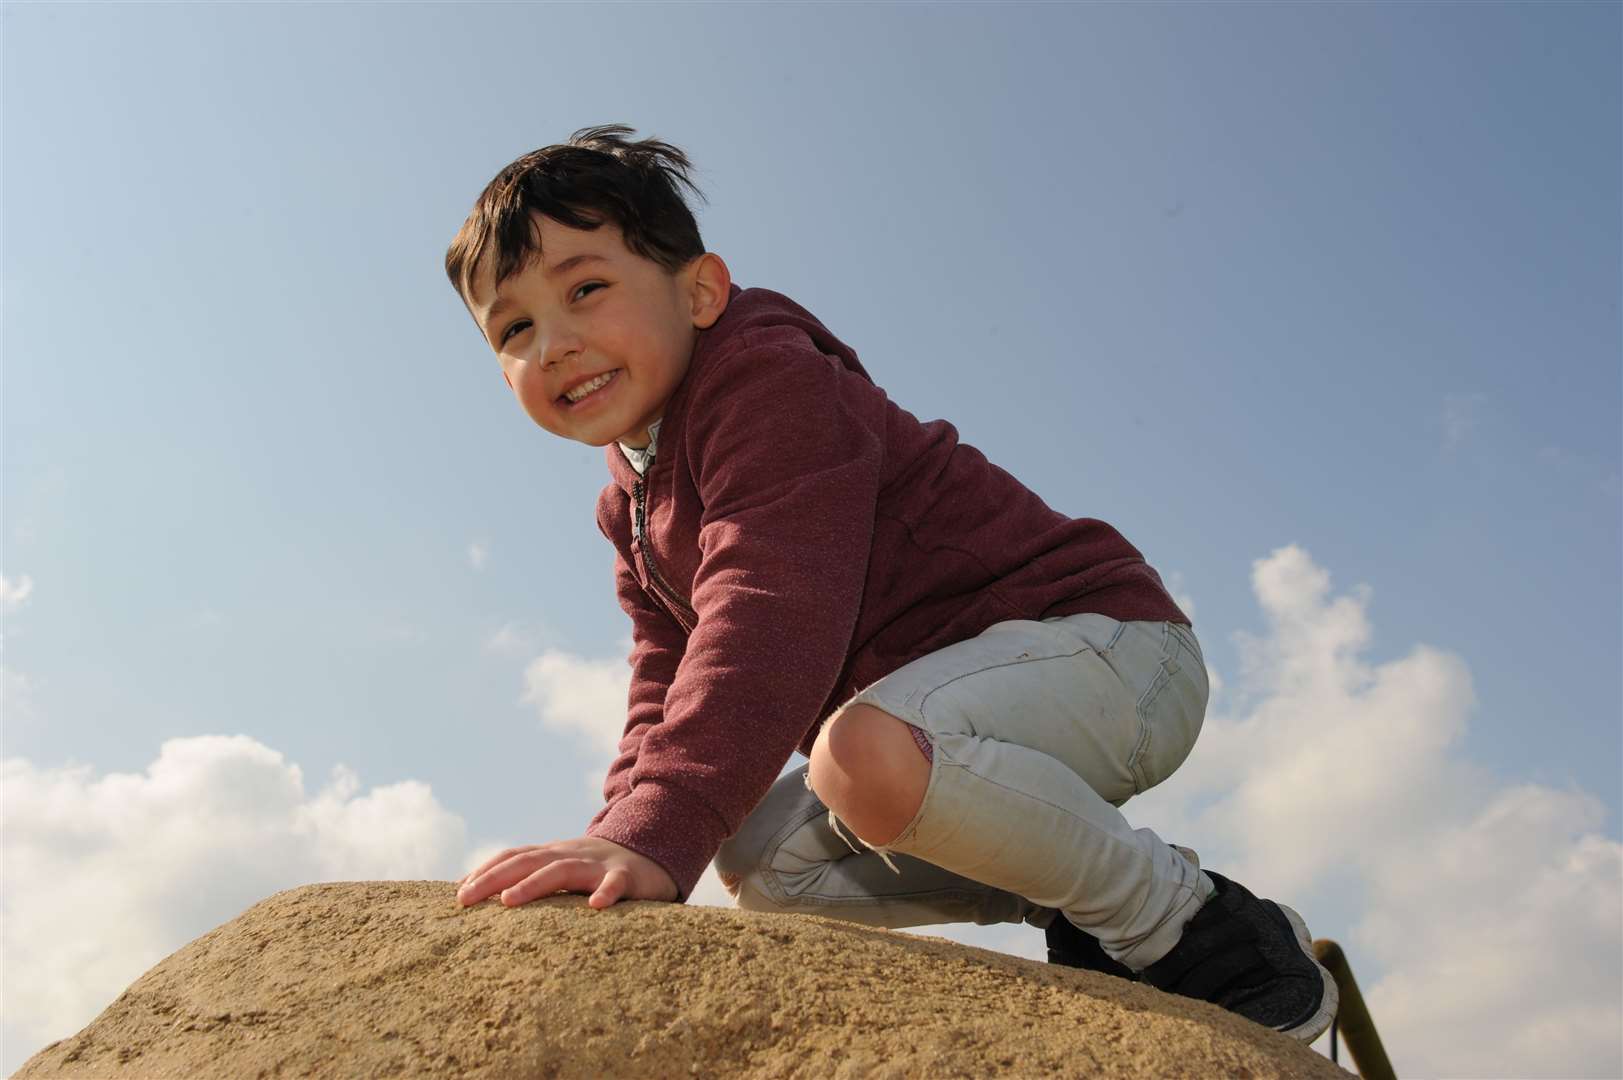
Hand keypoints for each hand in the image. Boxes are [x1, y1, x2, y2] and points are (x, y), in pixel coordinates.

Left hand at [455, 836, 678, 909]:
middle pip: (527, 861)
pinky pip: (615, 883)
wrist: (652, 855)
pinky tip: (595, 907)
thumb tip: (486, 895)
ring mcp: (597, 864)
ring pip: (563, 870)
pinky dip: (606, 893)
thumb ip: (533, 877)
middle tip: (464, 899)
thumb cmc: (598, 871)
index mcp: (553, 854)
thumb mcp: (564, 870)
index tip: (458, 892)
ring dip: (534, 884)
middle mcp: (570, 855)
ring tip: (509, 902)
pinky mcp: (626, 877)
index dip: (485, 871)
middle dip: (493, 878)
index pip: (514, 856)